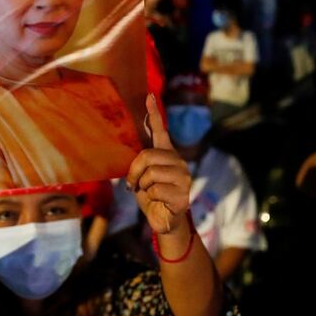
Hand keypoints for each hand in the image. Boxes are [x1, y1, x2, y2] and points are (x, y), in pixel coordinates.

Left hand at [126, 94, 191, 233]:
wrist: (162, 220)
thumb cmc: (151, 196)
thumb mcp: (141, 177)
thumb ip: (140, 162)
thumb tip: (131, 149)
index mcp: (166, 155)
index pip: (160, 130)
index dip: (154, 113)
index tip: (149, 96)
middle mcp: (177, 162)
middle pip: (147, 155)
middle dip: (134, 171)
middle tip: (134, 184)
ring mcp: (183, 177)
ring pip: (151, 173)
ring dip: (143, 186)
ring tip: (148, 193)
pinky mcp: (183, 193)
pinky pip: (156, 189)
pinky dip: (151, 197)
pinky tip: (158, 201)